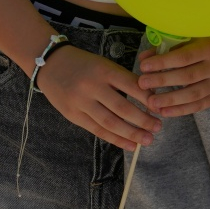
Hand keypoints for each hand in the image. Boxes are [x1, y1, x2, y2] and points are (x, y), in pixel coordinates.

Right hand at [34, 45, 160, 152]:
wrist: (49, 64)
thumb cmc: (82, 64)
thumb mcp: (103, 64)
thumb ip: (122, 79)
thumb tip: (148, 99)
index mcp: (103, 70)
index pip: (131, 86)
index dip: (148, 99)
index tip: (160, 108)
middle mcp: (92, 86)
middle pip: (122, 108)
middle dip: (143, 120)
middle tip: (158, 127)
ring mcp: (81, 102)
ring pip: (110, 122)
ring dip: (132, 134)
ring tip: (147, 140)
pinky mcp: (73, 114)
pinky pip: (97, 130)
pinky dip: (115, 139)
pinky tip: (129, 144)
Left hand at [138, 37, 209, 117]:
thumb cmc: (196, 47)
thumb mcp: (183, 41)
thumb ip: (164, 49)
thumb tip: (143, 59)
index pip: (183, 57)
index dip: (163, 62)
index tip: (143, 67)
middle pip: (188, 76)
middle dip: (163, 81)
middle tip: (143, 84)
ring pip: (193, 94)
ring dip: (170, 100)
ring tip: (151, 102)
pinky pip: (198, 106)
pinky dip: (180, 110)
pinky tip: (164, 112)